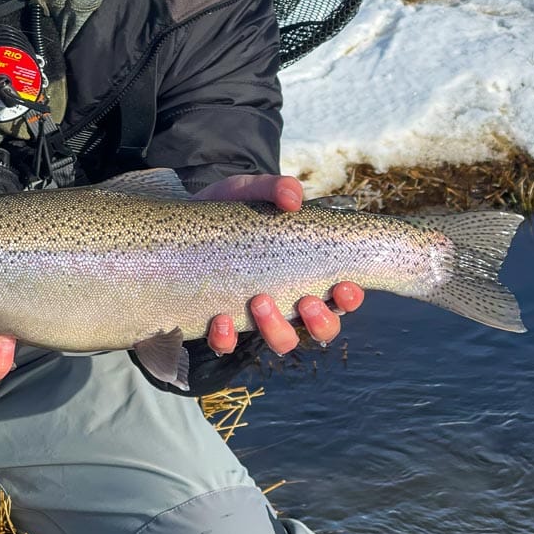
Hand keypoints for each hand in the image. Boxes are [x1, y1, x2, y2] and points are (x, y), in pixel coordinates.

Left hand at [193, 174, 364, 355]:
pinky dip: (226, 339)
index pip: (341, 295)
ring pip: (281, 341)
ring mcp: (254, 316)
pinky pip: (227, 345)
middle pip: (320, 328)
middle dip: (320, 322)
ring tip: (261, 302)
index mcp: (305, 272)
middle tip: (305, 301)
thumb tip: (294, 199)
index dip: (349, 298)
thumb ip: (275, 188)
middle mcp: (287, 300)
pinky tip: (221, 320)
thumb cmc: (231, 209)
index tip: (345, 288)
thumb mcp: (252, 190)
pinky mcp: (218, 323)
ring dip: (277, 330)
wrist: (184, 221)